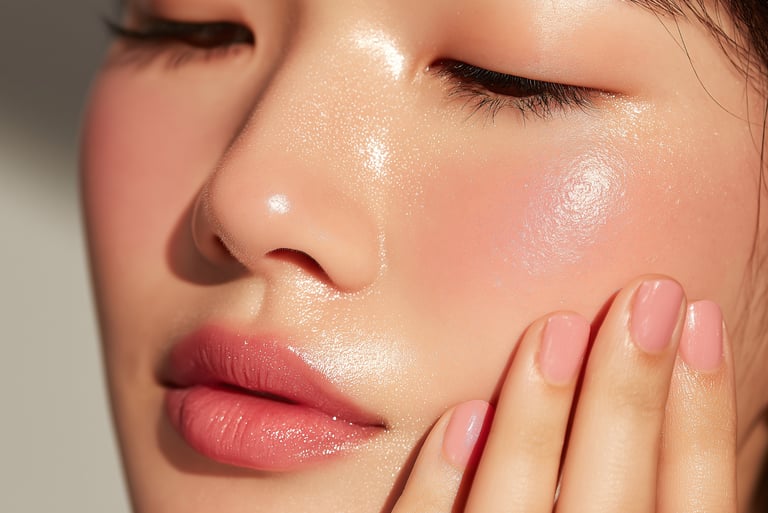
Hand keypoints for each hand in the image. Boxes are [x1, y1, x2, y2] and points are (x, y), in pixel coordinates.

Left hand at [391, 276, 736, 512]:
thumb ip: (645, 504)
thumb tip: (661, 422)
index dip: (703, 419)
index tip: (698, 322)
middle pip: (616, 502)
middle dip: (634, 394)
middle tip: (646, 293)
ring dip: (539, 424)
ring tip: (556, 327)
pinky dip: (442, 488)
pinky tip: (461, 417)